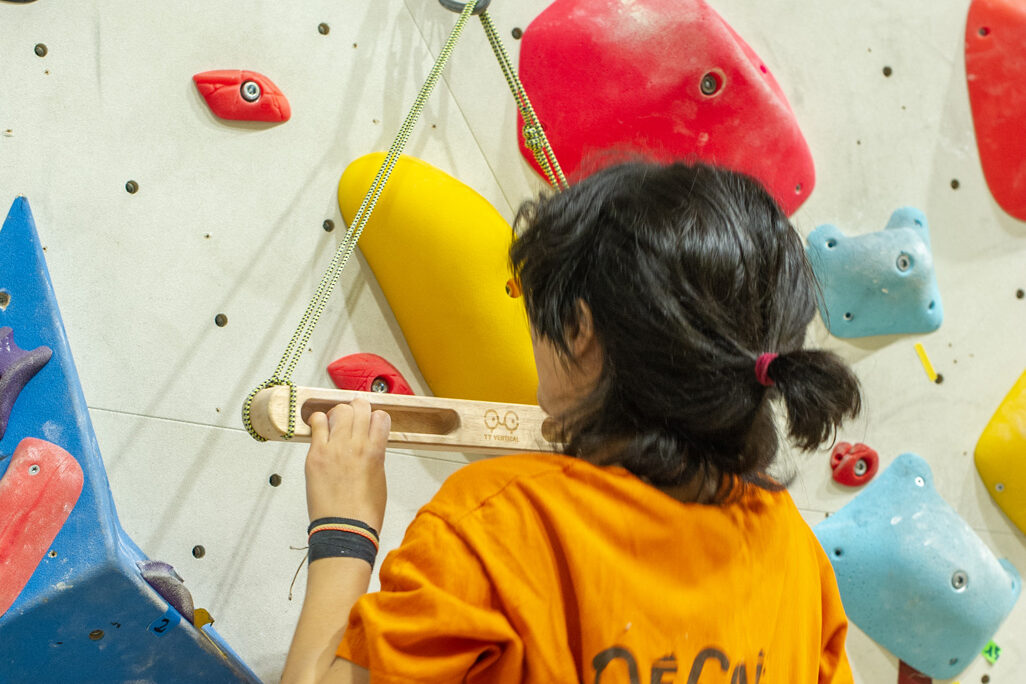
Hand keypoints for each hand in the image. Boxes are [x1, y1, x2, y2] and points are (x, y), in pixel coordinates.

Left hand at [305, 398, 390, 531]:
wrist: (344, 529)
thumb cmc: (364, 511)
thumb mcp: (379, 479)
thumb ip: (374, 456)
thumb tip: (368, 445)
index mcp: (376, 452)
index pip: (381, 417)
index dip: (376, 418)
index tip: (371, 422)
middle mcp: (357, 445)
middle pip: (359, 407)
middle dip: (358, 409)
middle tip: (353, 417)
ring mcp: (335, 448)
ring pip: (339, 411)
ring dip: (339, 413)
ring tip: (335, 423)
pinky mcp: (316, 455)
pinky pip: (316, 424)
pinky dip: (319, 421)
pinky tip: (320, 429)